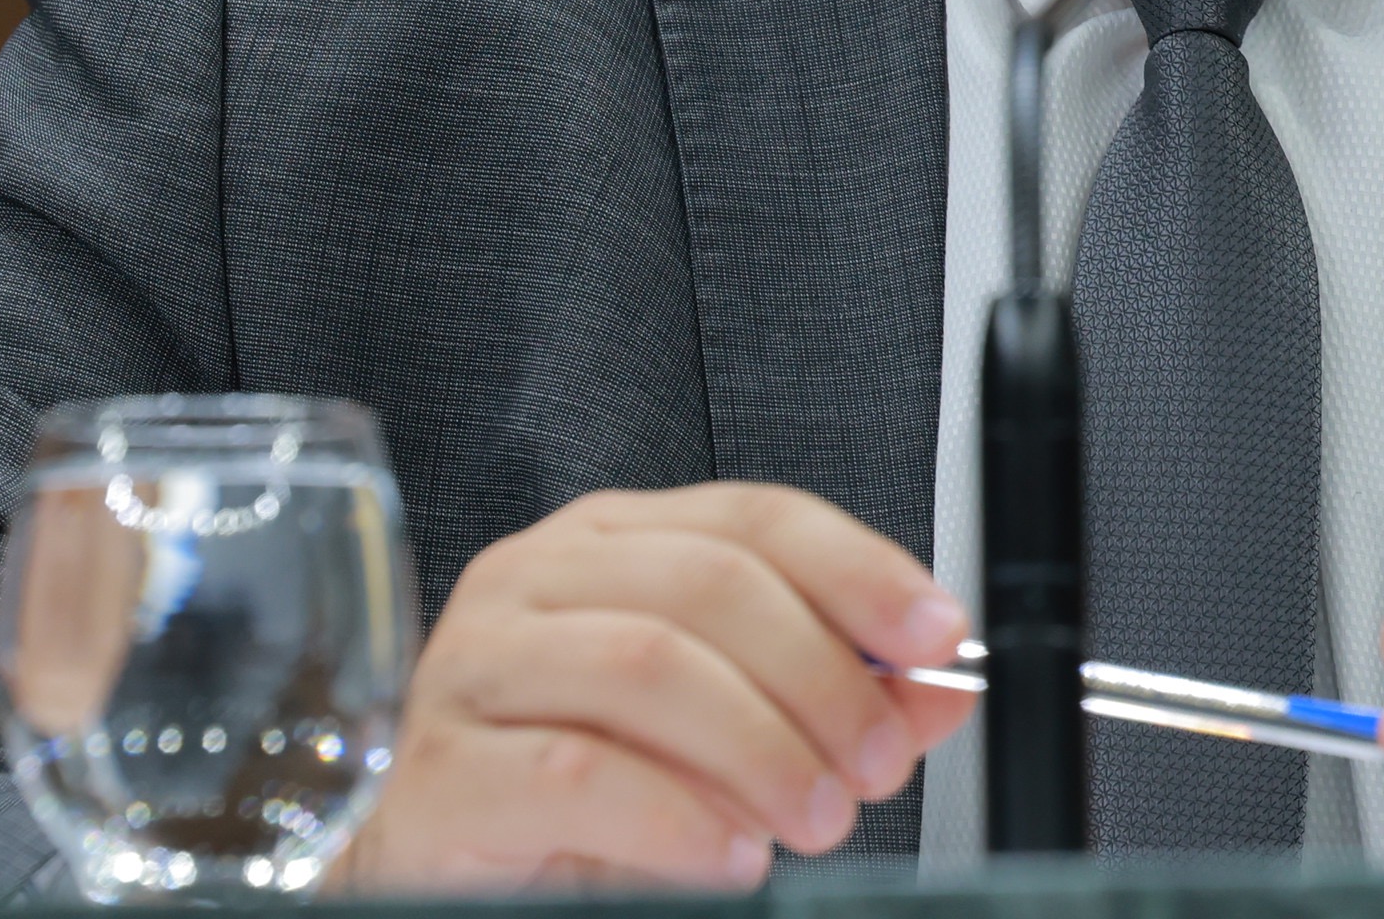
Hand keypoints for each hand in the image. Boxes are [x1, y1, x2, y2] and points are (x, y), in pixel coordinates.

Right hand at [336, 483, 976, 893]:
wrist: (440, 866)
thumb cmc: (574, 787)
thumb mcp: (720, 730)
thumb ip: (832, 700)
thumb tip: (942, 684)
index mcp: (609, 542)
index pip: (755, 517)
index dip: (859, 571)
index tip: (937, 635)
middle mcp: (535, 578)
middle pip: (710, 585)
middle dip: (821, 678)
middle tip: (876, 763)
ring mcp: (477, 666)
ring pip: (648, 666)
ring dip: (761, 747)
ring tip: (815, 816)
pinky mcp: (445, 771)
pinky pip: (576, 775)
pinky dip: (677, 819)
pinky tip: (730, 857)